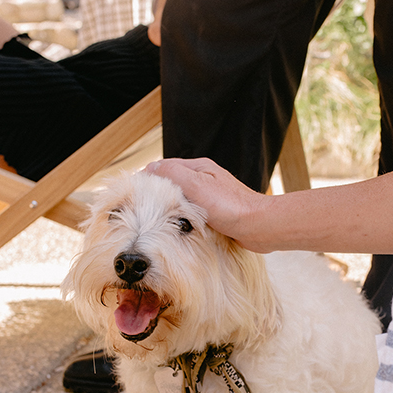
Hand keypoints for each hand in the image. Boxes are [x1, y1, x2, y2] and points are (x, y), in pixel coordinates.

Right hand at [146, 157, 265, 244]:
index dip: (148, 177)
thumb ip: (173, 173)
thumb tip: (150, 167)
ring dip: (169, 206)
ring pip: (180, 198)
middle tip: (141, 206)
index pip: (165, 166)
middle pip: (172, 182)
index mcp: (199, 167)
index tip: (134, 191)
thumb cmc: (229, 206)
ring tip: (156, 217)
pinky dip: (181, 217)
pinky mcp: (214, 211)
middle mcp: (204, 179)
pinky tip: (178, 226)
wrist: (258, 226)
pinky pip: (190, 211)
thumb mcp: (195, 185)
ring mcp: (209, 195)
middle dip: (156, 192)